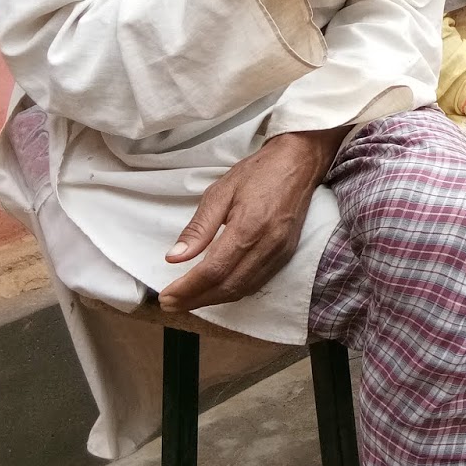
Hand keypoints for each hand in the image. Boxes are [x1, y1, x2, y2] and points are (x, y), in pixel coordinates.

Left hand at [159, 128, 344, 312]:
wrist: (299, 162)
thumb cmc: (258, 172)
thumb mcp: (219, 192)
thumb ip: (198, 228)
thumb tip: (174, 258)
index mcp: (249, 226)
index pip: (213, 270)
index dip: (187, 288)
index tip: (166, 296)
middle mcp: (267, 245)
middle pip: (228, 286)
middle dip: (196, 300)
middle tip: (170, 303)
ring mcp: (280, 252)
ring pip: (243, 289)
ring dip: (213, 300)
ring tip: (188, 300)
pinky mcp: (286, 254)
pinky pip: (257, 283)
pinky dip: (233, 292)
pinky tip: (217, 290)